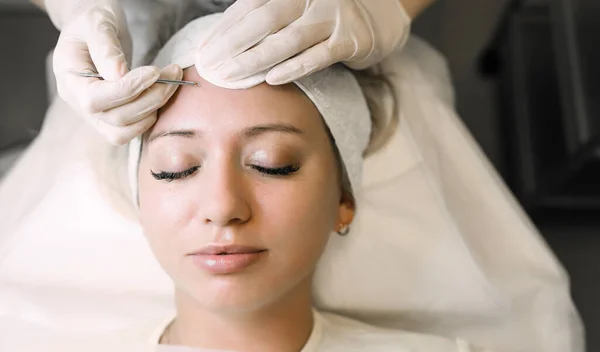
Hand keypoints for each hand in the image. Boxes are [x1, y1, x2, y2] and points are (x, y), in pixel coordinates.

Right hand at [51, 0, 181, 144]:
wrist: (91, 27)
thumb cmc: (92, 20)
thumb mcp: (97, 22)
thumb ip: (105, 47)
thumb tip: (119, 74)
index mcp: (69, 78)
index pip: (95, 98)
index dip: (128, 89)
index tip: (154, 72)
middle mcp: (77, 101)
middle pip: (115, 118)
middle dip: (150, 98)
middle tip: (173, 73)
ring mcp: (93, 114)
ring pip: (124, 131)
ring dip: (154, 109)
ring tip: (172, 82)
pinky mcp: (109, 118)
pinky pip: (129, 131)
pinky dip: (149, 118)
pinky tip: (161, 96)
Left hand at [194, 0, 410, 85]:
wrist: (384, 11)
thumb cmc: (330, 12)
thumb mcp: (300, 3)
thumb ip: (270, 13)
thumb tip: (227, 40)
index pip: (250, 5)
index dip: (224, 28)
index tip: (204, 49)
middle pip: (263, 21)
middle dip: (232, 45)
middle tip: (210, 66)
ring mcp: (332, 16)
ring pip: (286, 40)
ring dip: (255, 59)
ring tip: (231, 76)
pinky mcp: (350, 39)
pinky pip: (317, 55)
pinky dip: (293, 67)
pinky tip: (271, 78)